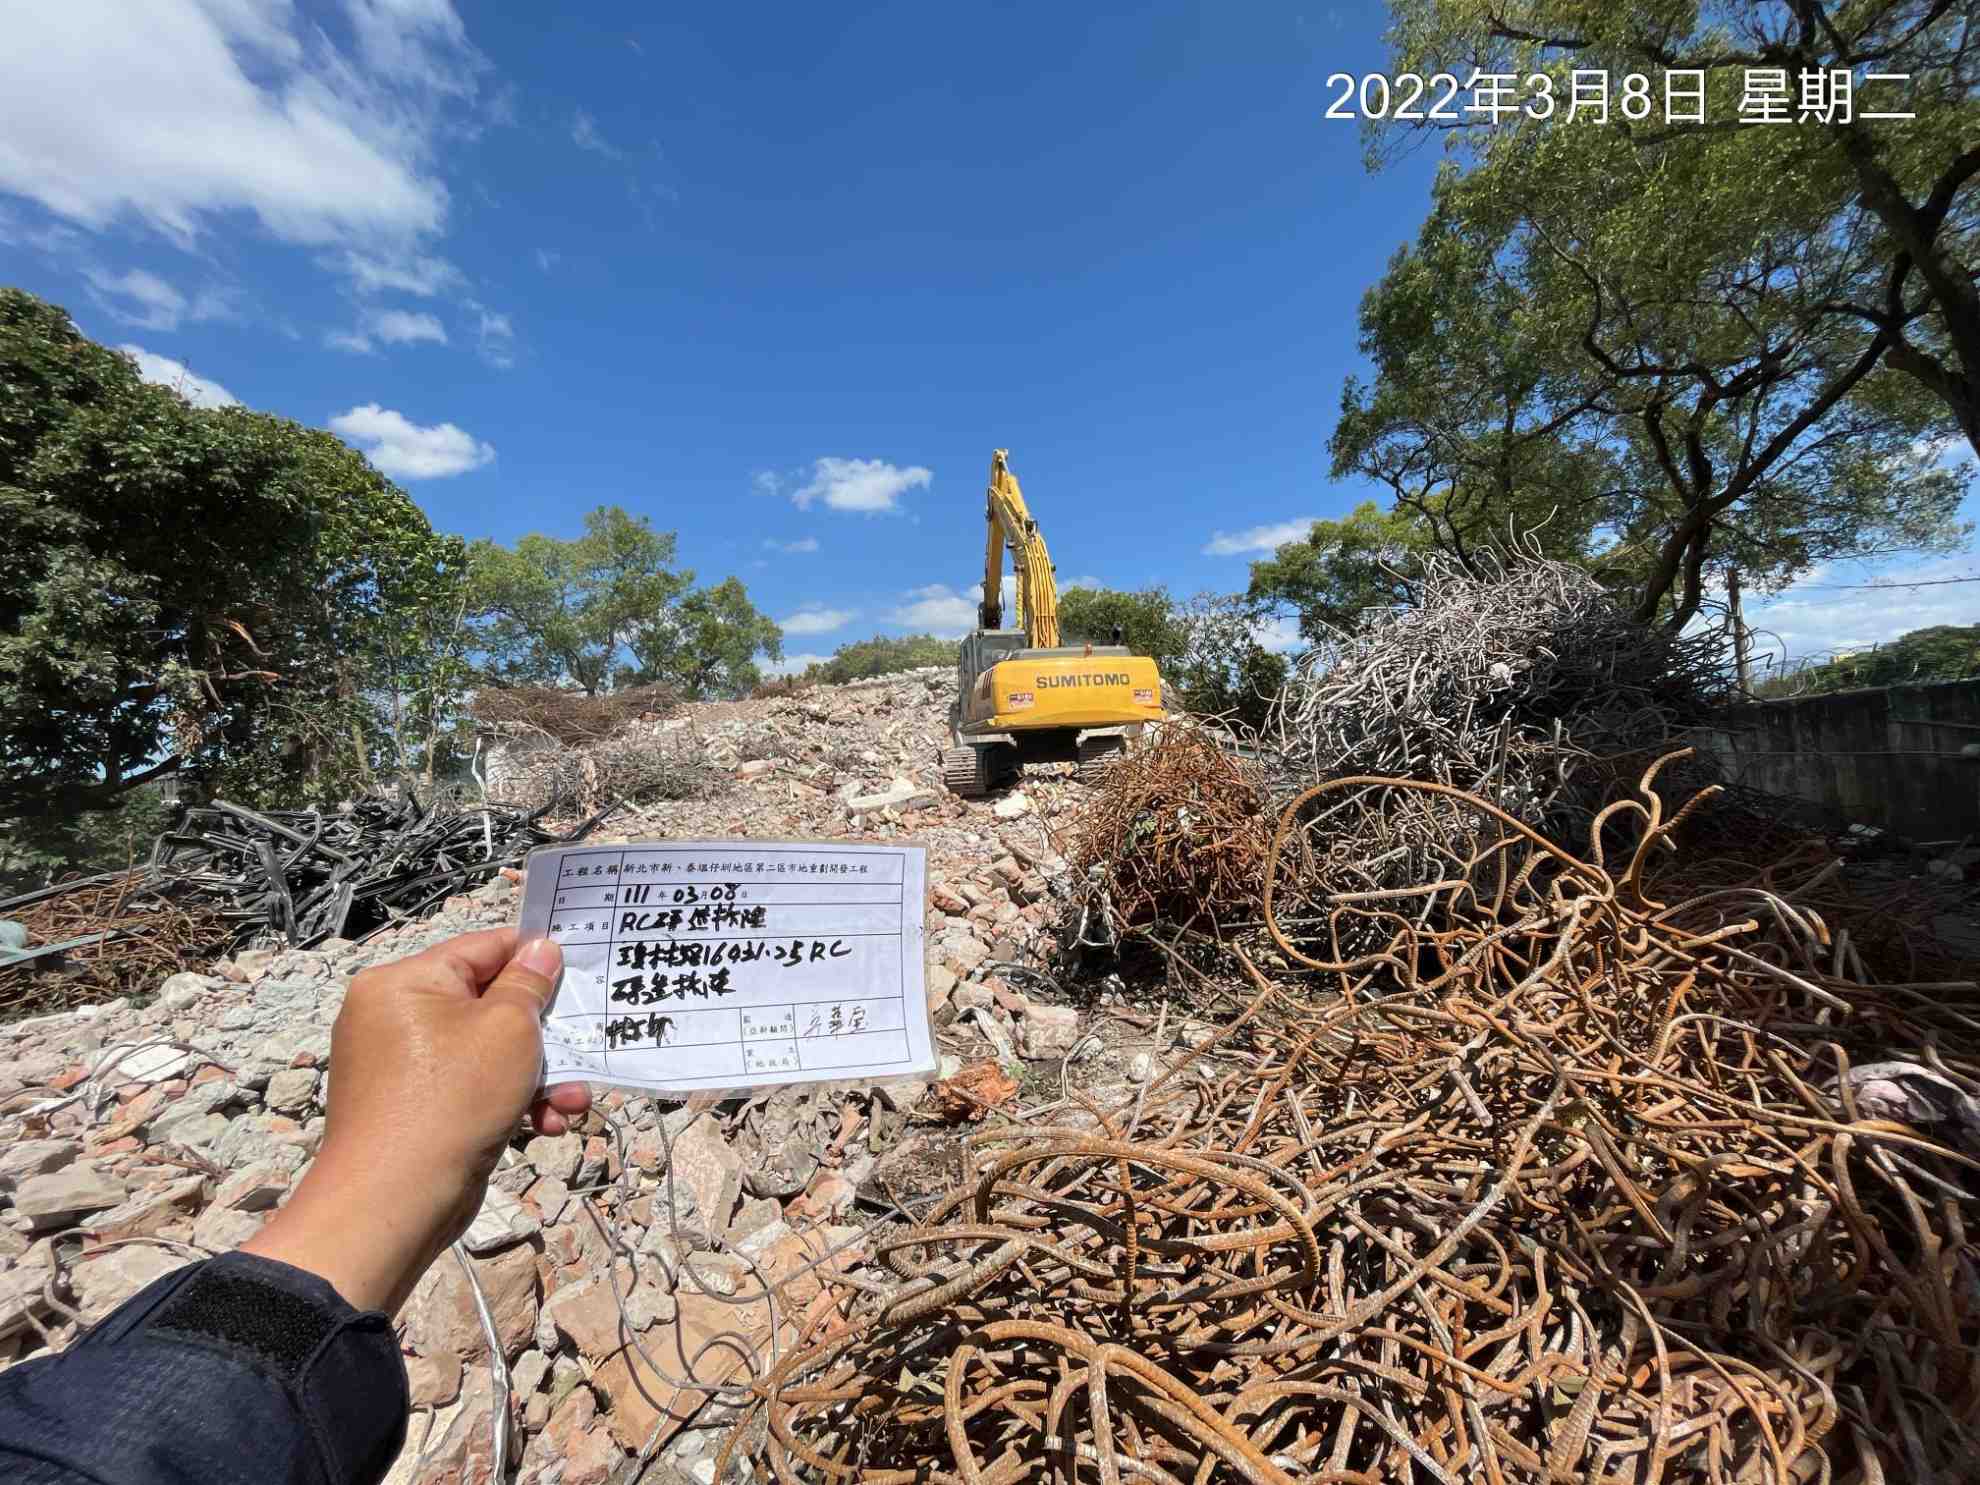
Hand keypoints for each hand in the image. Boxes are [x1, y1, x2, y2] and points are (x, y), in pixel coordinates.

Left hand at [243, 928, 591, 1313]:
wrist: (394, 1201)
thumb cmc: (450, 1100)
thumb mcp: (508, 1030)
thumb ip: (529, 984)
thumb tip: (541, 949)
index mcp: (404, 982)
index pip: (482, 948)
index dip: (534, 956)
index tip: (579, 969)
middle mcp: (394, 1017)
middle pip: (488, 1005)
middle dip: (542, 1033)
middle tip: (581, 1047)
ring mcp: (401, 1066)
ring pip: (485, 1052)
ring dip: (536, 1074)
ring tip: (571, 1103)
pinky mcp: (413, 1108)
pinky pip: (470, 1087)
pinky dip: (508, 1100)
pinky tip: (545, 1124)